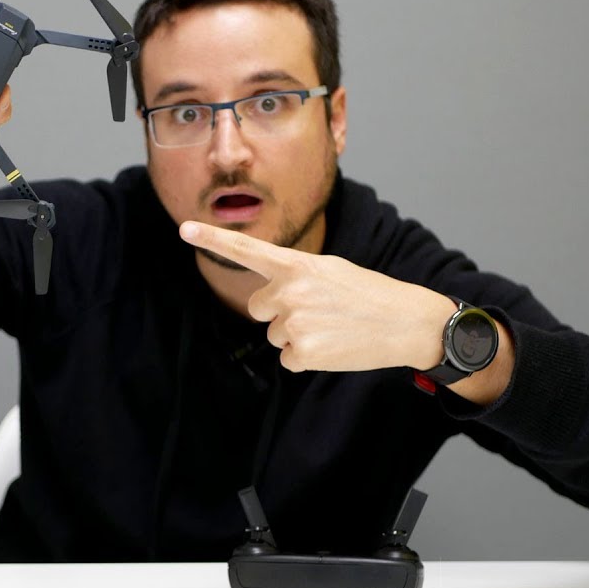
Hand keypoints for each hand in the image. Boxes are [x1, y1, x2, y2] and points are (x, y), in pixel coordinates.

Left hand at [178, 221, 457, 372]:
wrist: (404, 322)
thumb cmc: (368, 293)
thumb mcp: (330, 270)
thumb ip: (294, 276)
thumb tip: (270, 301)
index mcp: (297, 265)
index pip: (247, 250)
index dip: (213, 238)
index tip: (183, 228)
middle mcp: (290, 292)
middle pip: (258, 308)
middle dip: (279, 312)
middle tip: (318, 311)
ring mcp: (294, 323)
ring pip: (274, 335)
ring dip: (297, 336)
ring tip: (331, 327)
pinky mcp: (301, 354)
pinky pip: (287, 359)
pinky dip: (306, 358)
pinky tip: (332, 347)